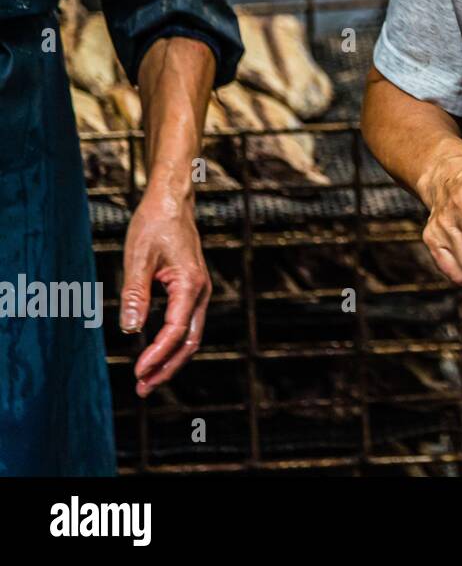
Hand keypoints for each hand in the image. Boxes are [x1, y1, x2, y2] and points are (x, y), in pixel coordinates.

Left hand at [120, 189, 210, 397]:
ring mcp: (200, 291)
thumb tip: (130, 330)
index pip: (176, 330)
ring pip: (191, 335)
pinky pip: (187, 324)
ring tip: (147, 379)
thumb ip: (135, 294)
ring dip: (170, 359)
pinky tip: (155, 353)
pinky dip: (173, 344)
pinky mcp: (192, 289)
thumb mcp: (138, 257)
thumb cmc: (155, 224)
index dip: (157, 354)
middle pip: (190, 341)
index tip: (138, 372)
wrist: (172, 202)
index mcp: (191, 284)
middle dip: (167, 367)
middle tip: (143, 389)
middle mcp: (201, 291)